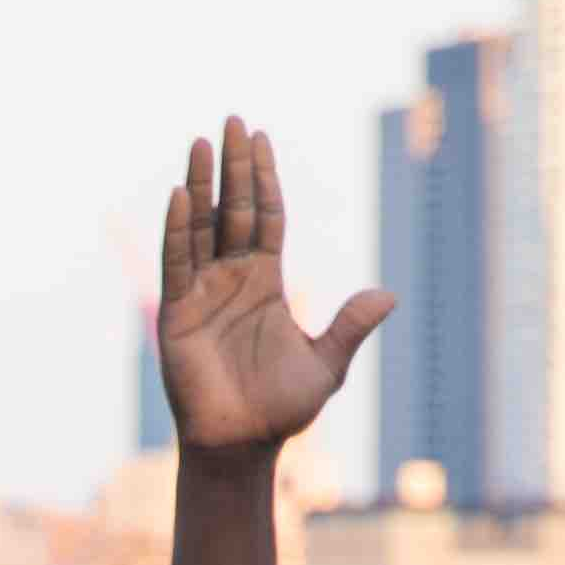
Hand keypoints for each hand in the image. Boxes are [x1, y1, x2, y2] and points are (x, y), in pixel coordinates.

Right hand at [151, 118, 389, 455]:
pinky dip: (178, 228)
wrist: (242, 444)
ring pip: (201, 226)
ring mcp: (202, 293)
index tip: (261, 139)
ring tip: (202, 141)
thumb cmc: (281, 408)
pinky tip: (181, 193)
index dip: (263, 178)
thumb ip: (350, 326)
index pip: (265, 216)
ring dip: (202, 183)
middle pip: (232, 208)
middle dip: (233, 165)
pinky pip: (177, 262)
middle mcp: (231, 278)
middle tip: (233, 120)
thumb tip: (387, 295)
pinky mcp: (176, 314)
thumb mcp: (326, 363)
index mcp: (266, 282)